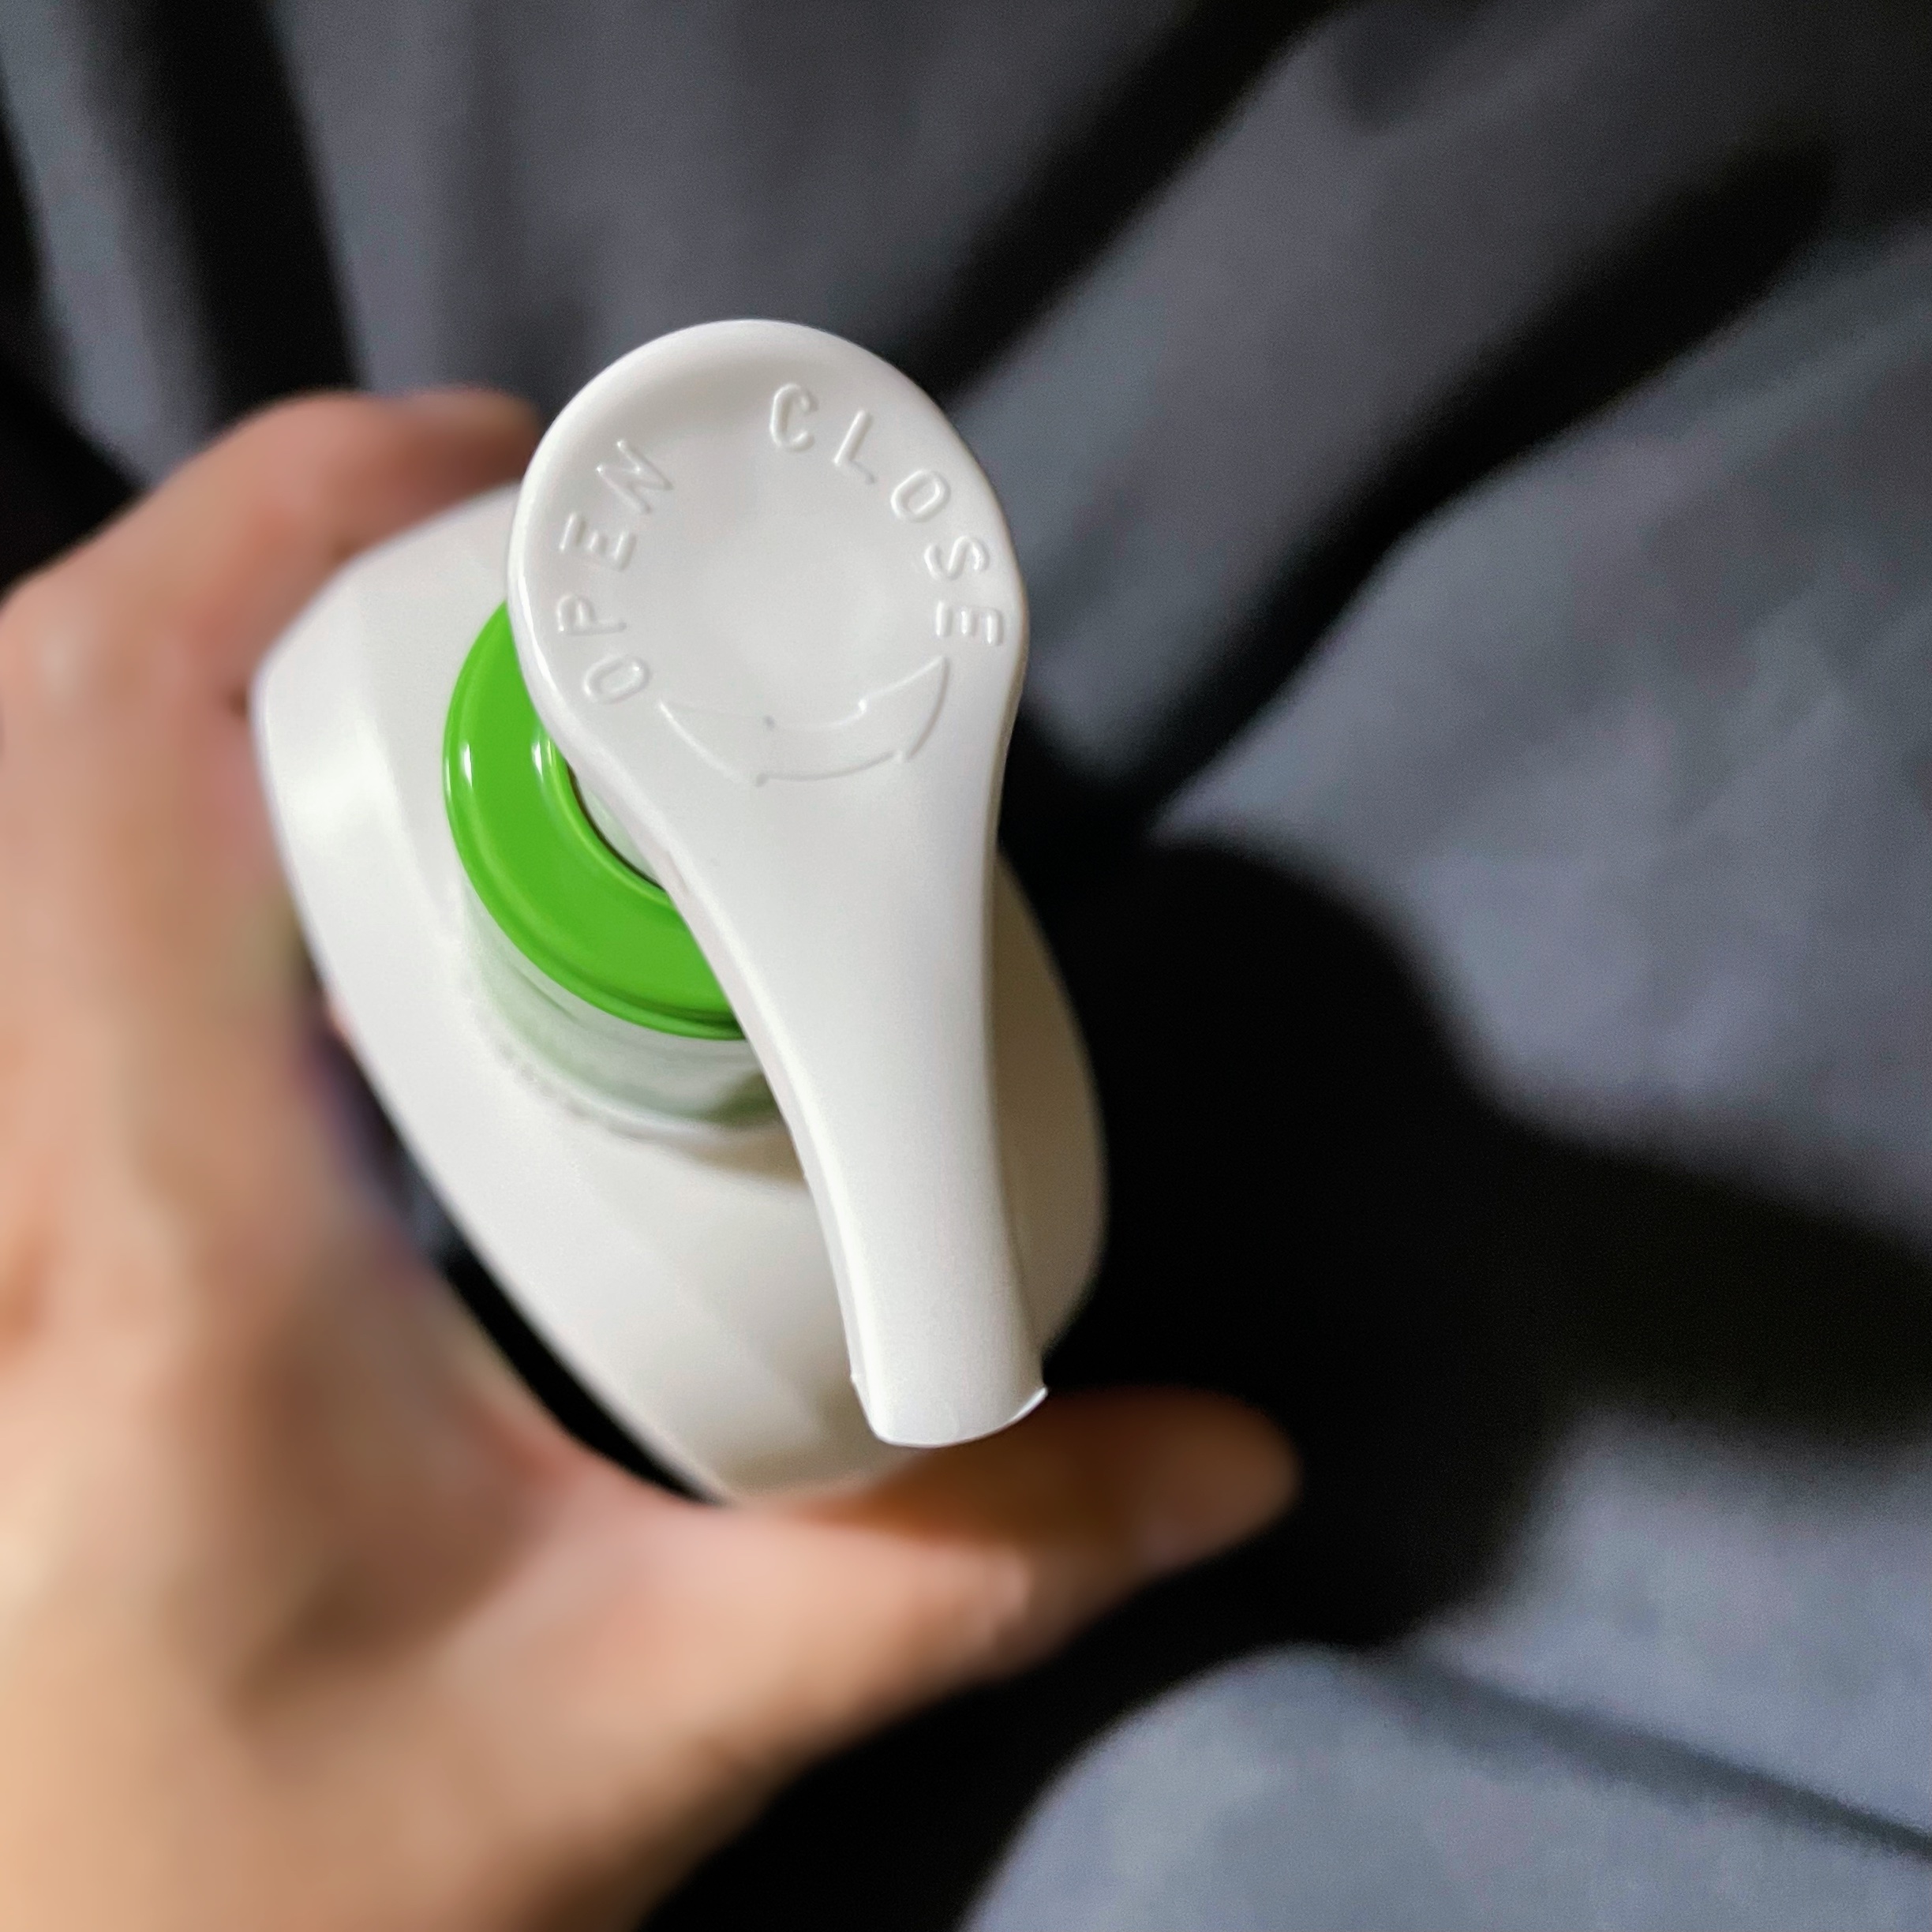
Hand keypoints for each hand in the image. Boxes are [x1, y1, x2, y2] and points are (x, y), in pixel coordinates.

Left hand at [0, 393, 1293, 1931]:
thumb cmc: (293, 1892)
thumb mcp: (652, 1730)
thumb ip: (950, 1571)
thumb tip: (1222, 1459)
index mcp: (154, 1258)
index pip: (113, 752)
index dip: (282, 523)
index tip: (498, 471)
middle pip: (31, 714)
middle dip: (261, 563)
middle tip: (509, 575)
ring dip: (179, 672)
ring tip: (416, 683)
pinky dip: (114, 802)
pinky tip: (290, 863)